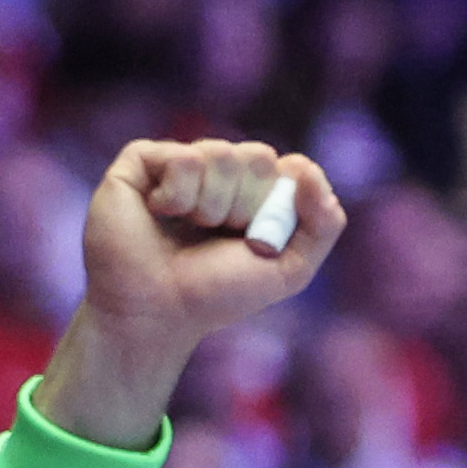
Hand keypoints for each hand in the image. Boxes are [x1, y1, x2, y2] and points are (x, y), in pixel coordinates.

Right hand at [37, 139, 348, 447]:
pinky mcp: (143, 160)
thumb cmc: (218, 294)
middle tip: (220, 236)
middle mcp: (218, 172)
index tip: (258, 239)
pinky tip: (160, 214)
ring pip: (222, 154)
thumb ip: (323, 224)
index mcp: (255, 192)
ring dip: (213, 207)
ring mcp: (180, 162)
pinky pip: (184, 158)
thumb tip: (306, 166)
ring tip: (191, 229)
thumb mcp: (290, 270)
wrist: (157, 313)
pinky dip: (180, 197)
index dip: (278, 206)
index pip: (288, 170)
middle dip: (247, 207)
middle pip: (259, 158)